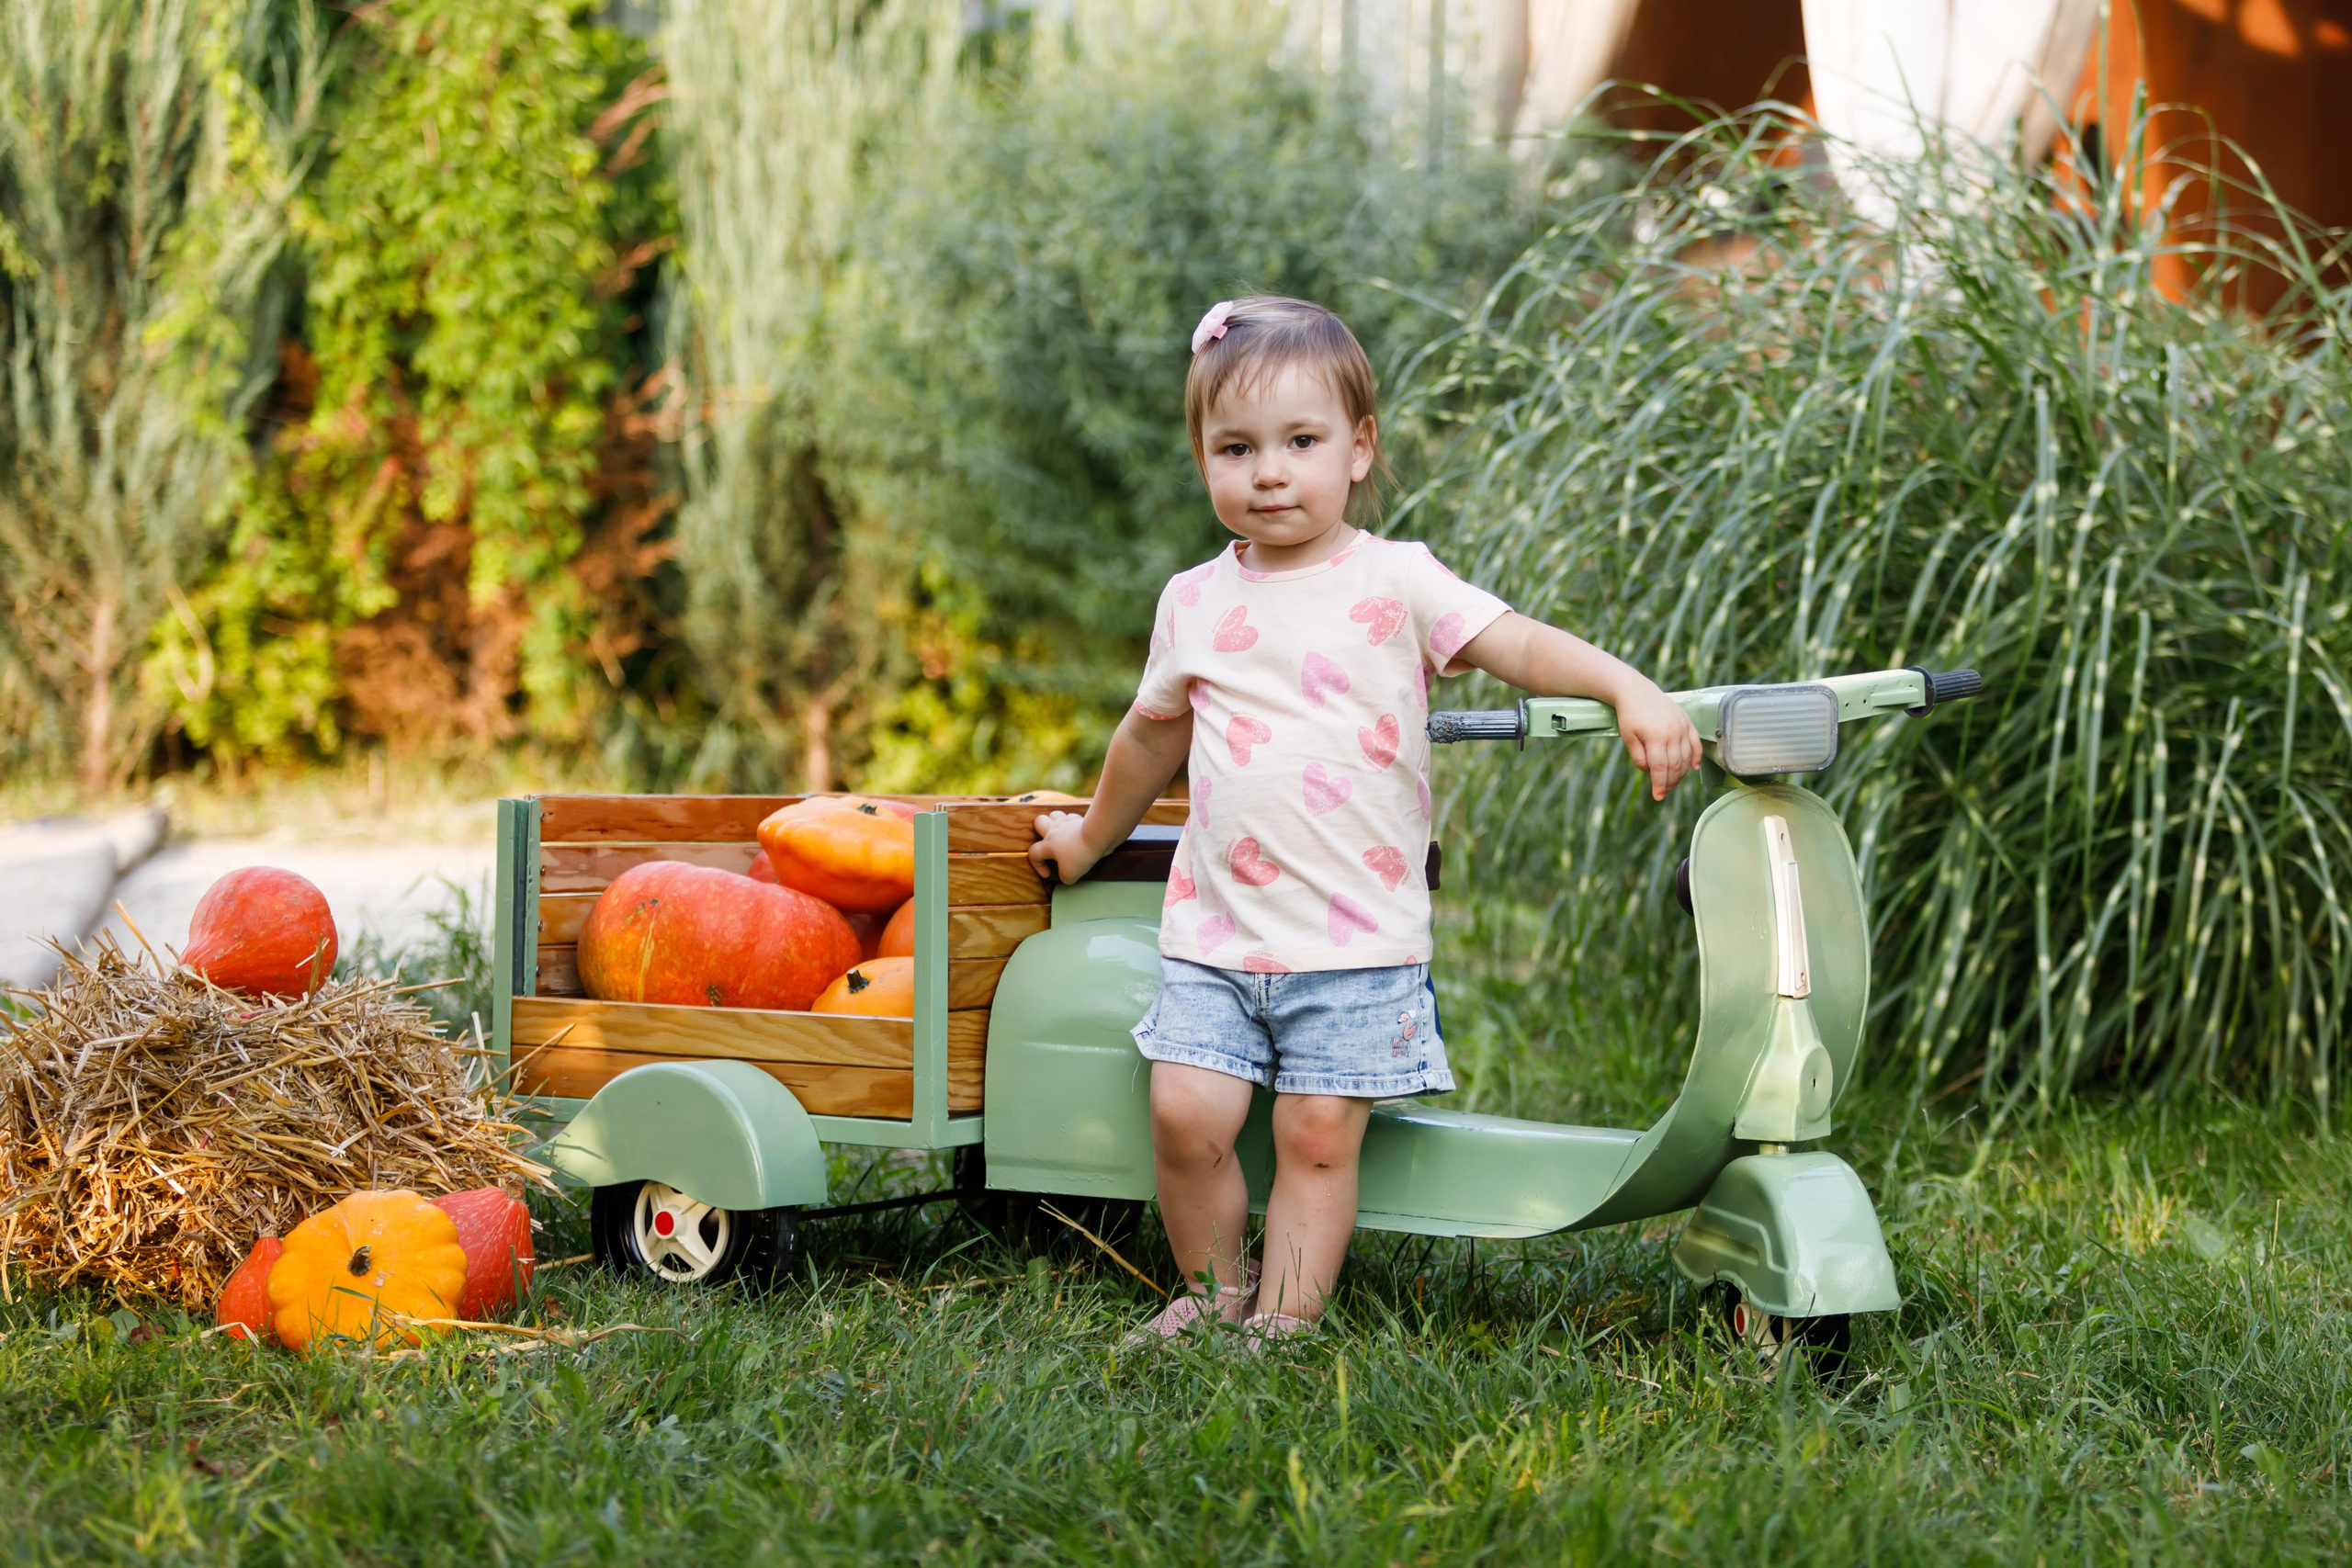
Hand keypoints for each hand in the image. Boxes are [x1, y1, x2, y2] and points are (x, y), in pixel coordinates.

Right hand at [1029, 810, 1102, 884]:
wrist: (1097, 836)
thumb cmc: (1080, 854)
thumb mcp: (1070, 875)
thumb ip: (1065, 877)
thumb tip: (1066, 877)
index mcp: (1048, 845)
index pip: (1033, 853)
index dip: (1037, 865)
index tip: (1048, 873)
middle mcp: (1054, 830)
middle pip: (1039, 821)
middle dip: (1039, 830)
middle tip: (1048, 841)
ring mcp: (1067, 822)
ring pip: (1055, 815)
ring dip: (1055, 822)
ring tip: (1061, 832)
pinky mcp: (1080, 819)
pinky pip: (1072, 817)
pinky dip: (1072, 823)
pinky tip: (1076, 831)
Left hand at [1615, 682, 1703, 800]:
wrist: (1637, 691)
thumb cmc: (1629, 715)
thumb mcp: (1628, 737)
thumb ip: (1639, 757)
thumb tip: (1651, 772)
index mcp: (1656, 737)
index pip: (1661, 768)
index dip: (1660, 784)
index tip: (1657, 796)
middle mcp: (1673, 732)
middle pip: (1675, 765)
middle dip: (1670, 783)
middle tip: (1663, 793)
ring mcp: (1682, 726)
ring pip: (1687, 757)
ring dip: (1681, 774)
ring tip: (1672, 784)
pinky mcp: (1687, 722)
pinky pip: (1696, 743)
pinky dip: (1696, 757)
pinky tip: (1693, 769)